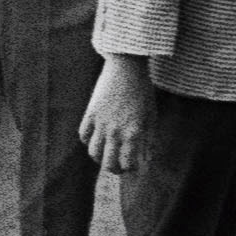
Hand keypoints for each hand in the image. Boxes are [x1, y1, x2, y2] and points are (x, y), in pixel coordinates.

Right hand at [81, 54, 152, 172]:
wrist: (126, 67)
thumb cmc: (143, 91)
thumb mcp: (151, 116)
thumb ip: (149, 141)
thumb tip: (147, 161)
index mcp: (133, 132)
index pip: (127, 163)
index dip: (130, 168)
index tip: (133, 165)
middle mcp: (115, 130)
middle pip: (108, 163)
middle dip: (114, 169)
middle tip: (118, 166)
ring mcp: (100, 122)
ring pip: (93, 152)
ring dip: (99, 158)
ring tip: (106, 154)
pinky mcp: (90, 113)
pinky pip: (83, 135)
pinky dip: (88, 141)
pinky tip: (96, 138)